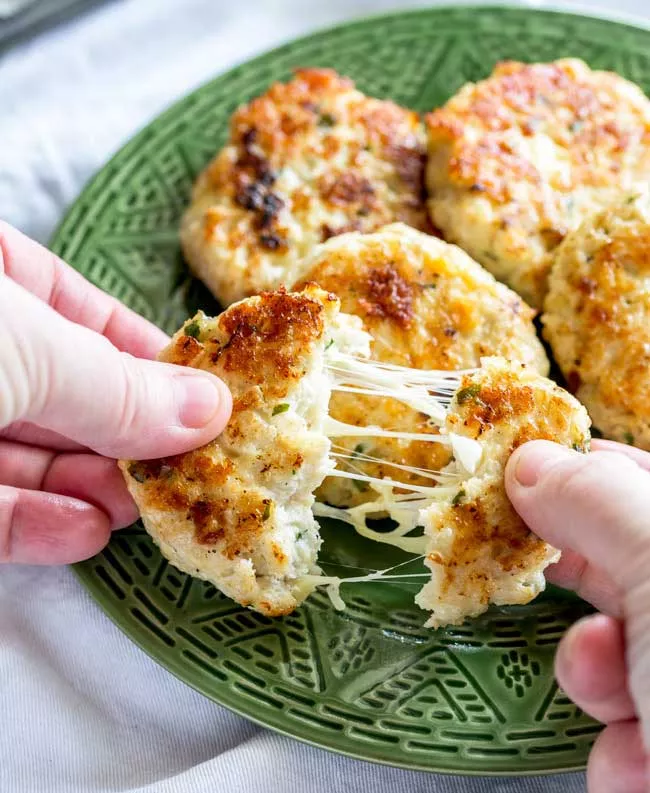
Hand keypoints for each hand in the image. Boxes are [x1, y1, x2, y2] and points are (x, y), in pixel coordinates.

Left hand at [0, 223, 230, 564]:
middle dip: (125, 433)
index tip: (206, 393)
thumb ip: (116, 386)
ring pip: (24, 453)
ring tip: (151, 509)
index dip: (145, 351)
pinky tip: (86, 534)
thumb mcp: (24, 345)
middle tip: (195, 464)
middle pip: (60, 390)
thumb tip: (212, 407)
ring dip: (90, 485)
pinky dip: (35, 524)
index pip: (78, 309)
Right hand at [506, 439, 649, 792]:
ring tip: (612, 685)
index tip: (524, 472)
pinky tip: (640, 764)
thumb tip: (529, 462)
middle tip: (523, 560)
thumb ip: (597, 499)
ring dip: (594, 673)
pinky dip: (619, 752)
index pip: (646, 480)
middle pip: (628, 565)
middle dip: (579, 575)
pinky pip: (626, 732)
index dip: (590, 469)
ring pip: (619, 652)